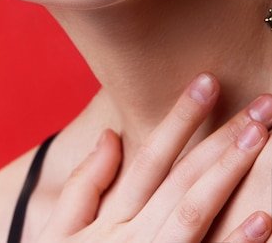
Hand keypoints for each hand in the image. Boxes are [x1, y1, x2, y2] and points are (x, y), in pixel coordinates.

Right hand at [38, 74, 271, 241]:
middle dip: (223, 139)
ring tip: (262, 138)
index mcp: (111, 217)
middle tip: (261, 106)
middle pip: (184, 177)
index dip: (181, 117)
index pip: (152, 155)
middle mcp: (136, 235)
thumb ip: (84, 184)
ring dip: (231, 172)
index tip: (208, 82)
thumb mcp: (58, 232)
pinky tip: (264, 218)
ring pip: (196, 209)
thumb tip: (109, 133)